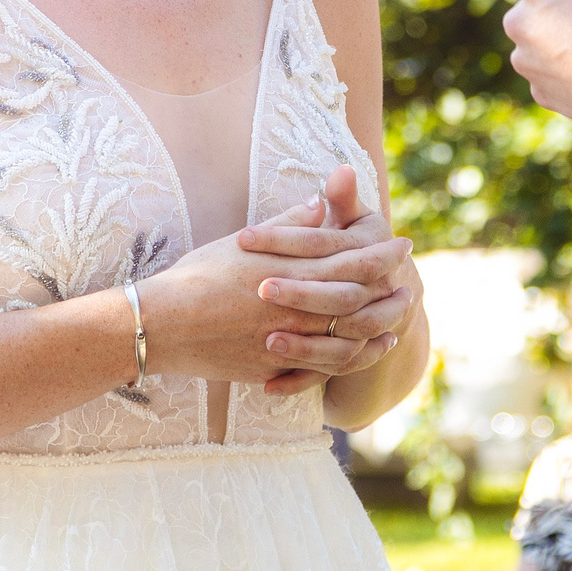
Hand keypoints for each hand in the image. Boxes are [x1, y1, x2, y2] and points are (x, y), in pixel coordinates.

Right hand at [140, 187, 412, 385]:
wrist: (160, 324)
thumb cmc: (198, 275)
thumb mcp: (245, 242)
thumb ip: (289, 225)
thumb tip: (320, 203)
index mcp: (290, 271)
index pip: (351, 259)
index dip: (382, 253)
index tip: (403, 244)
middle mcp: (294, 307)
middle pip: (358, 300)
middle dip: (389, 290)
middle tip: (411, 281)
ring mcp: (286, 341)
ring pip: (348, 337)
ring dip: (379, 326)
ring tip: (398, 318)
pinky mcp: (274, 367)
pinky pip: (323, 366)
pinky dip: (351, 357)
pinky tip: (365, 350)